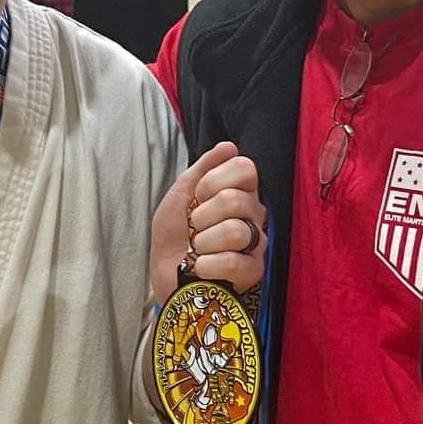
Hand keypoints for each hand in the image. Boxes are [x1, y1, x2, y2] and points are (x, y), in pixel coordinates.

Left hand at [151, 141, 265, 305]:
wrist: (166, 277)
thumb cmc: (174, 237)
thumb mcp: (179, 197)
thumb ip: (201, 169)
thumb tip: (228, 146)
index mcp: (239, 192)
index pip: (245, 168)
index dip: (215, 180)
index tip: (199, 195)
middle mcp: (253, 215)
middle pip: (236, 199)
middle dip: (203, 215)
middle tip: (195, 228)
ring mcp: (256, 244)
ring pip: (235, 231)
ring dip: (204, 242)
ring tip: (199, 250)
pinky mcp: (253, 272)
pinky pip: (234, 261)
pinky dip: (208, 265)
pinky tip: (202, 268)